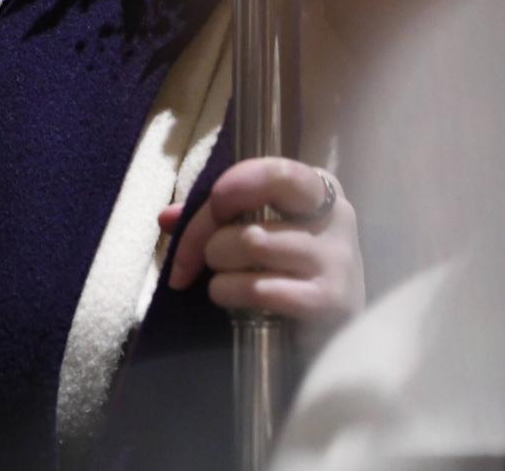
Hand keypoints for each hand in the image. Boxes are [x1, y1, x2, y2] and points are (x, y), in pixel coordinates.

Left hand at [157, 157, 363, 330]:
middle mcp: (335, 219)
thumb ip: (212, 217)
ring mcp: (336, 262)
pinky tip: (231, 298)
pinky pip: (258, 288)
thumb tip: (167, 218)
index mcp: (318, 189)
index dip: (233, 187)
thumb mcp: (254, 229)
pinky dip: (229, 292)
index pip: (275, 173)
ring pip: (251, 245)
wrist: (332, 331)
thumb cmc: (286, 268)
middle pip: (252, 214)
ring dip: (218, 266)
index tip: (211, 206)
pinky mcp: (329, 303)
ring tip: (222, 278)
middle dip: (206, 234)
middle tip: (195, 257)